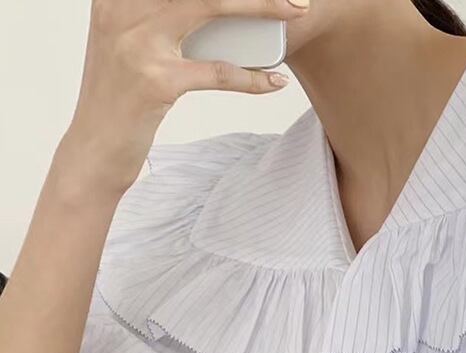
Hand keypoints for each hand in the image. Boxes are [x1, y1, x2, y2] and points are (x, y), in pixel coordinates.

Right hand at [63, 0, 309, 194]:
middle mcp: (123, 11)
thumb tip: (219, 13)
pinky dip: (252, 78)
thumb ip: (159, 21)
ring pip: (211, 7)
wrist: (94, 150)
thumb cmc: (122, 101)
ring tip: (295, 11)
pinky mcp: (155, 82)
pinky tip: (275, 81)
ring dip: (261, 7)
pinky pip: (217, 72)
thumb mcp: (130, 49)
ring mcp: (137, 44)